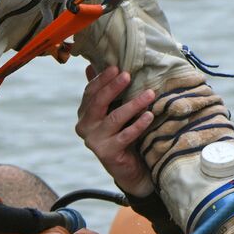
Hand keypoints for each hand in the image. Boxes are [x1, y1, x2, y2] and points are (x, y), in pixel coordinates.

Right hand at [76, 65, 155, 197]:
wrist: (130, 169)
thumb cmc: (122, 135)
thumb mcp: (112, 112)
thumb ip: (103, 92)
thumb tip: (91, 65)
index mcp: (84, 114)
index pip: (90, 92)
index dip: (102, 79)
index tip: (117, 67)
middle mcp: (84, 127)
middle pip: (98, 102)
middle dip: (113, 87)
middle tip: (128, 75)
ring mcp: (94, 141)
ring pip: (114, 117)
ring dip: (133, 104)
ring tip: (149, 94)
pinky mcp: (107, 153)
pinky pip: (125, 135)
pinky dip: (138, 124)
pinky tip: (149, 115)